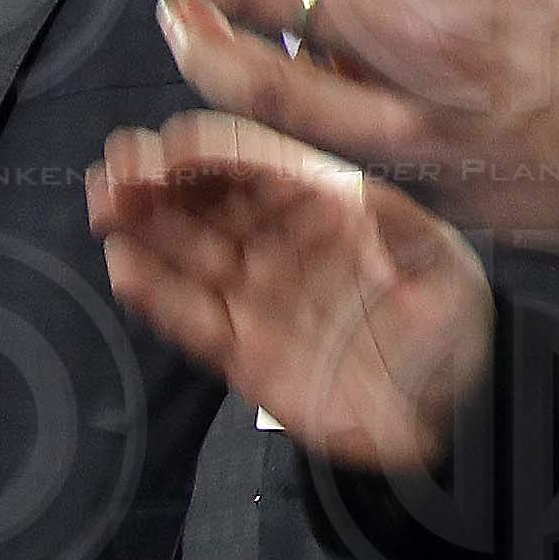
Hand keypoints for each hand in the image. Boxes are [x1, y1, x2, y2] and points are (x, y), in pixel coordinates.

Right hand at [92, 112, 492, 472]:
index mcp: (324, 205)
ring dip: (144, 230)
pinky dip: (158, 297)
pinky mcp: (247, 354)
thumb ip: (392, 224)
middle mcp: (281, 243)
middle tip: (113, 168)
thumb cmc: (455, 324)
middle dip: (156, 181)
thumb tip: (352, 191)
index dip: (206, 152)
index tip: (165, 147)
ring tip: (103, 207)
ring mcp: (261, 297)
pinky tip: (125, 268)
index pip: (253, 164)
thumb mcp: (439, 261)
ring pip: (187, 255)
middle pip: (206, 202)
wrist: (455, 412)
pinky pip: (192, 320)